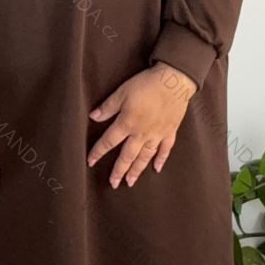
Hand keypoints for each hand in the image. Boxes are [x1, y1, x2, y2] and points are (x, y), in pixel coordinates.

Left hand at [87, 61, 197, 186]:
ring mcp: (157, 134)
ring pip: (145, 157)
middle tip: (113, 184)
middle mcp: (141, 134)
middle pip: (127, 156)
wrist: (174, 80)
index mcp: (127, 124)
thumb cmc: (147, 84)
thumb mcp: (122, 92)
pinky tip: (157, 169)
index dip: (98, 152)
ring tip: (130, 182)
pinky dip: (161, 159)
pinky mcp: (170, 131)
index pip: (109, 142)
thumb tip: (93, 117)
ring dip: (137, 170)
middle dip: (119, 170)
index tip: (90, 162)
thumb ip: (108, 107)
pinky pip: (165, 149)